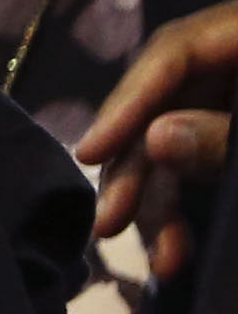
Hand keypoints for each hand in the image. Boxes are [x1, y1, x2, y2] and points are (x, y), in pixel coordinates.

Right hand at [80, 0, 237, 281]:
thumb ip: (226, 135)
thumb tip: (153, 139)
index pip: (173, 53)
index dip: (127, 103)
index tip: (89, 153)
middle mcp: (234, 59)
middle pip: (168, 102)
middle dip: (139, 169)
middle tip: (108, 225)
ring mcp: (236, 95)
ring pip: (182, 139)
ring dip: (164, 201)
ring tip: (161, 260)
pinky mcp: (235, 128)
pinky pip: (205, 155)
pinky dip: (188, 198)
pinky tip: (176, 245)